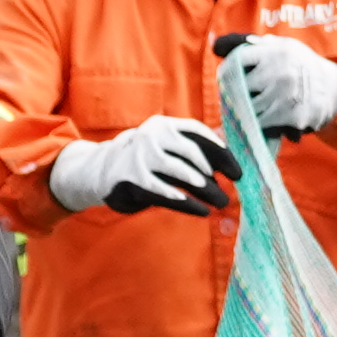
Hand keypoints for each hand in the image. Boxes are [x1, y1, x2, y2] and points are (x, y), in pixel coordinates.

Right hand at [48, 117, 231, 216]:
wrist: (99, 169)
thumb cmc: (143, 160)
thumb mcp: (163, 147)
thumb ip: (190, 152)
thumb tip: (227, 167)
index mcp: (164, 125)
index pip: (199, 134)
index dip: (221, 153)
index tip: (237, 173)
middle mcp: (153, 136)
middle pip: (193, 155)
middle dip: (214, 176)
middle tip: (229, 193)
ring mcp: (142, 156)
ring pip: (183, 175)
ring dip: (206, 190)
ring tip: (220, 203)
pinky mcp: (134, 179)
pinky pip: (167, 193)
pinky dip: (187, 203)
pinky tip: (201, 211)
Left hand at [214, 33, 336, 137]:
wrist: (336, 89)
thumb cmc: (305, 65)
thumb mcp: (287, 46)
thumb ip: (258, 45)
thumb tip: (219, 44)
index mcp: (275, 52)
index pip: (238, 59)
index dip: (227, 69)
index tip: (225, 76)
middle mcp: (278, 73)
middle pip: (239, 86)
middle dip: (233, 92)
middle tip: (232, 95)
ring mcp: (284, 96)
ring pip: (248, 107)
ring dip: (242, 110)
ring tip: (244, 109)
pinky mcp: (290, 116)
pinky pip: (261, 123)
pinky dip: (256, 123)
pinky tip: (258, 119)